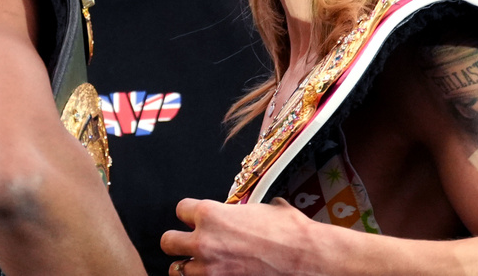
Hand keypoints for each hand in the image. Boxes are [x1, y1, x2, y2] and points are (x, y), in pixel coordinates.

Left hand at [161, 197, 333, 275]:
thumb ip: (242, 210)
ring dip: (189, 267)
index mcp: (212, 214)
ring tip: (203, 266)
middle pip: (168, 241)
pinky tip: (217, 275)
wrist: (309, 258)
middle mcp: (204, 241)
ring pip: (177, 270)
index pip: (180, 210)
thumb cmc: (290, 232)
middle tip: (191, 244)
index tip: (197, 219)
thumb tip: (245, 211)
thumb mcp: (263, 208)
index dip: (191, 214)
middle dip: (178, 243)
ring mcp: (209, 269)